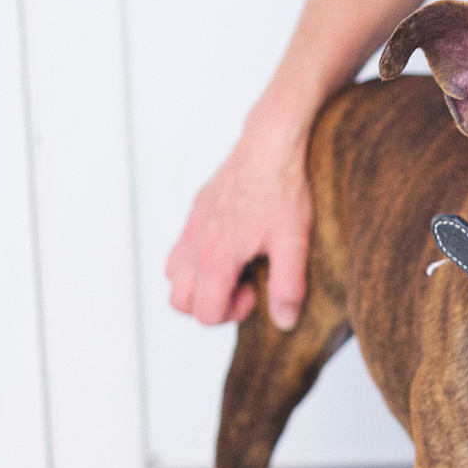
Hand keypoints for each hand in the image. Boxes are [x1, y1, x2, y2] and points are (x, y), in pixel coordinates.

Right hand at [167, 117, 312, 329]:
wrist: (269, 146)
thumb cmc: (282, 190)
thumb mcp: (294, 244)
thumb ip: (287, 288)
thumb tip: (284, 321)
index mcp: (215, 257)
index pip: (204, 314)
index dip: (233, 314)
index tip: (256, 292)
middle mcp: (194, 244)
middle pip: (180, 302)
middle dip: (212, 305)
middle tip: (245, 286)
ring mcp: (190, 227)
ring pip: (173, 277)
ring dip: (200, 285)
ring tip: (237, 269)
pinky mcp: (195, 213)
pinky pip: (179, 250)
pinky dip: (196, 262)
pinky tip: (232, 247)